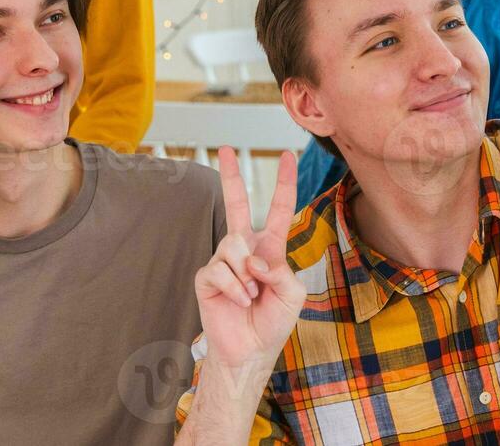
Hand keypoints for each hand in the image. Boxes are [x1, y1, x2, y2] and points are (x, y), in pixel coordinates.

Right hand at [195, 148, 305, 370]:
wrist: (251, 351)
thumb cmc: (273, 322)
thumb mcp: (292, 295)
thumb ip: (281, 271)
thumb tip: (256, 259)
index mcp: (270, 247)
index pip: (278, 208)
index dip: (285, 182)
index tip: (288, 156)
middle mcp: (245, 248)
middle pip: (236, 203)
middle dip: (231, 175)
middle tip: (225, 148)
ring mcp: (224, 261)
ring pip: (234, 244)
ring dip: (247, 274)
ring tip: (251, 295)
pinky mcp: (206, 277)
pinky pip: (220, 268)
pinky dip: (234, 287)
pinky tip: (238, 301)